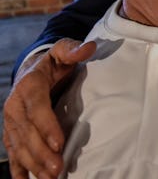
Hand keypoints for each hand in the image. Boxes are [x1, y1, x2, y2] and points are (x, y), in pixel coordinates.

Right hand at [2, 38, 95, 178]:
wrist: (31, 69)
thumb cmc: (53, 62)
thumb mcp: (63, 50)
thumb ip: (74, 49)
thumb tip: (89, 47)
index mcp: (29, 85)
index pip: (37, 107)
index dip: (46, 126)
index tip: (59, 143)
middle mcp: (15, 105)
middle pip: (27, 133)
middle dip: (42, 153)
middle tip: (58, 169)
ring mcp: (11, 122)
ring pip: (20, 146)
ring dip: (33, 164)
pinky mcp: (11, 133)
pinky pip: (13, 153)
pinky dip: (19, 170)